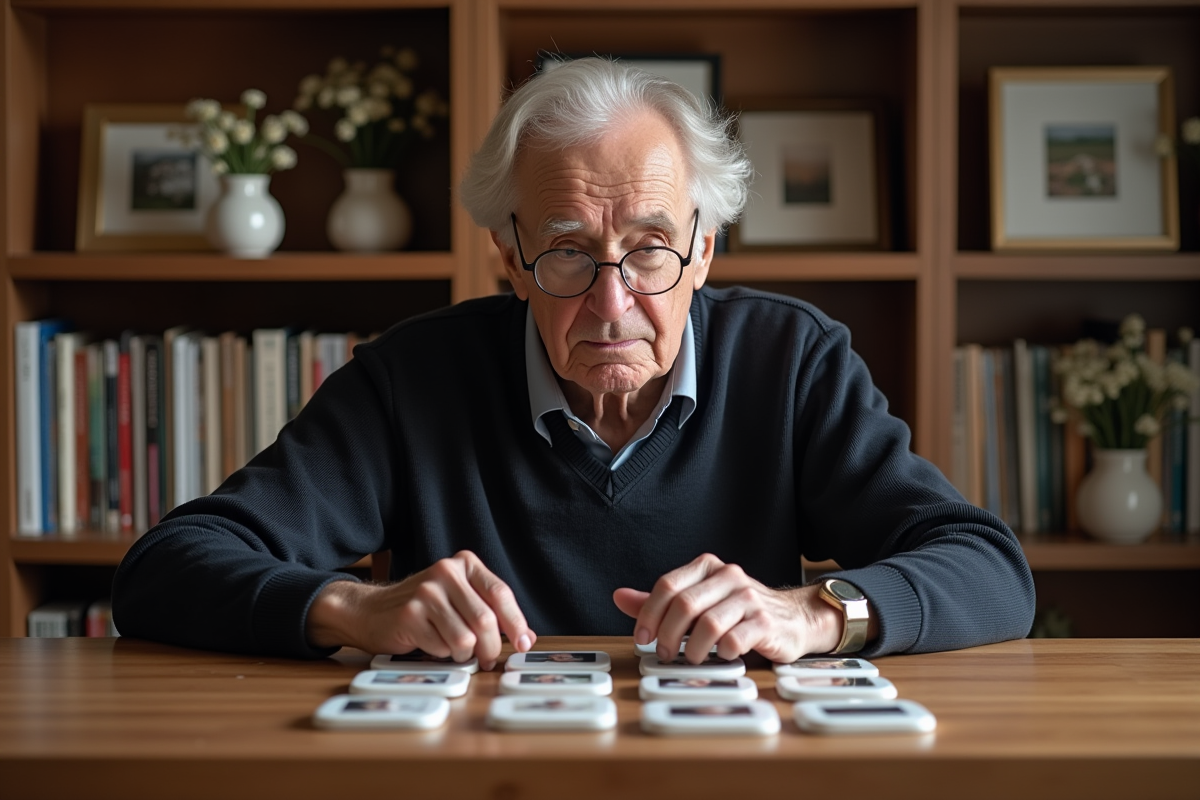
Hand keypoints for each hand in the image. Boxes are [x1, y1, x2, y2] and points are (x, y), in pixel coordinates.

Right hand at [306, 550, 535, 669]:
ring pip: (465, 638)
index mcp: (464, 564)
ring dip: (464, 654)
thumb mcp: (459, 598)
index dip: (516, 622)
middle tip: (487, 659)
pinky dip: (442, 654)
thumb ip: (490, 611)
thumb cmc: (423, 608)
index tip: (524, 643)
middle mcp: (446, 572)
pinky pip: (442, 648)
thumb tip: (527, 638)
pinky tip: (431, 644)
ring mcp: (426, 592)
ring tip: (453, 649)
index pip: (500, 594)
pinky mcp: (410, 615)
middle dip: (491, 647)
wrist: (370, 610)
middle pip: (485, 620)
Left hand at [612, 553, 845, 663]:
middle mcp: (729, 576)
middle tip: (663, 654)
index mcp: (707, 567)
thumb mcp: (698, 602)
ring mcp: (750, 598)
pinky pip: (735, 639)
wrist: (792, 619)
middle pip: (684, 604)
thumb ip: (660, 602)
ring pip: (708, 623)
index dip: (648, 614)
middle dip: (667, 634)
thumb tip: (619, 596)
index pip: (668, 586)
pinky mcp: (766, 622)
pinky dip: (721, 652)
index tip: (642, 638)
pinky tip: (721, 656)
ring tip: (691, 659)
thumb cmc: (738, 612)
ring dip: (692, 649)